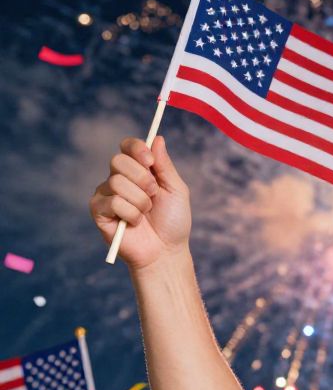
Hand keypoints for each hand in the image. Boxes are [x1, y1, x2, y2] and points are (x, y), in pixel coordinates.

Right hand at [89, 136, 191, 270]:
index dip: (137, 149)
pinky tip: (134, 224)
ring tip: (146, 214)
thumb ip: (165, 165)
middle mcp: (118, 178)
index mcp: (137, 170)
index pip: (127, 146)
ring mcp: (106, 194)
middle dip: (143, 180)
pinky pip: (113, 202)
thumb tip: (157, 138)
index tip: (150, 161)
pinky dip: (131, 214)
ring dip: (141, 201)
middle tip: (153, 196)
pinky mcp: (99, 211)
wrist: (166, 251)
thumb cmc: (173, 222)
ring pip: (117, 182)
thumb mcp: (176, 191)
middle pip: (119, 160)